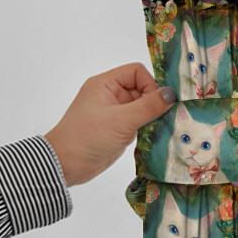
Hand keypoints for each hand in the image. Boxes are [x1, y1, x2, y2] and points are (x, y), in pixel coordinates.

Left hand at [44, 62, 175, 185]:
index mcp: (106, 84)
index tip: (157, 103)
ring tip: (160, 128)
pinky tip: (154, 136)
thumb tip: (172, 93)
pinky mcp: (118, 128)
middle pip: (142, 89)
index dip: (150, 84)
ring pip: (142, 106)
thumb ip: (149, 106)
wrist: (65, 165)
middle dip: (154, 102)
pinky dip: (148, 127)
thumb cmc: (88, 137)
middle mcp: (110, 95)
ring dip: (152, 116)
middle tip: (164, 117)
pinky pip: (139, 121)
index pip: (136, 72)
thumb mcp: (122, 120)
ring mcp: (114, 112)